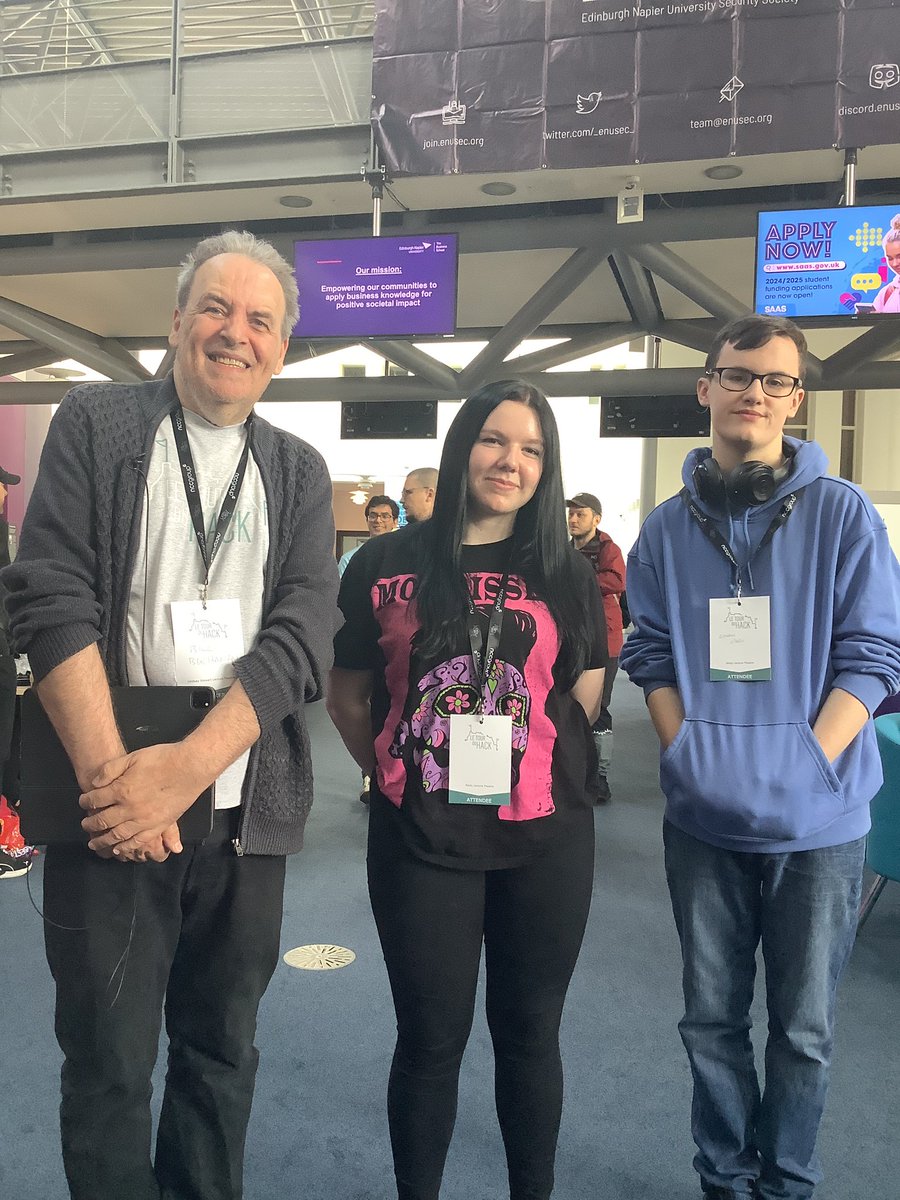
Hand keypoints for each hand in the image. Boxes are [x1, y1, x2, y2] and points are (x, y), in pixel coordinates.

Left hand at [79, 743, 205, 856]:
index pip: (95, 800)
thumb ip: (111, 769)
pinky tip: (118, 849)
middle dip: (90, 823)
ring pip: (117, 835)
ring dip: (102, 840)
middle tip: (85, 824)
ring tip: (94, 843)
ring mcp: (144, 820)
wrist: (191, 766)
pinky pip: (138, 841)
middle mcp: (130, 808)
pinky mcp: (158, 825)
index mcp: (122, 790)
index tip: (83, 802)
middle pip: (103, 820)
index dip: (86, 801)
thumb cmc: (163, 758)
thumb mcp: (133, 757)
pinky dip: (126, 847)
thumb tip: (94, 783)